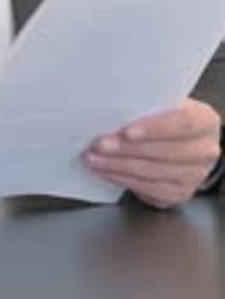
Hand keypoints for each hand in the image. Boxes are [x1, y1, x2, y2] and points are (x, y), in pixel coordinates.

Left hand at [83, 98, 220, 207]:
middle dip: (127, 149)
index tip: (127, 131)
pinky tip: (106, 171)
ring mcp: (194, 176)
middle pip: (165, 152)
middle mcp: (205, 151)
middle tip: (100, 144)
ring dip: (119, 166)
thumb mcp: (165, 103)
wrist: (184, 140)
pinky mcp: (179, 194)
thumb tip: (112, 108)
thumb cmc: (168, 116)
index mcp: (205, 121)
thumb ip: (148, 105)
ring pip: (154, 173)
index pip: (183, 123)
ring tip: (94, 158)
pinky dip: (123, 180)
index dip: (154, 128)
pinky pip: (148, 190)